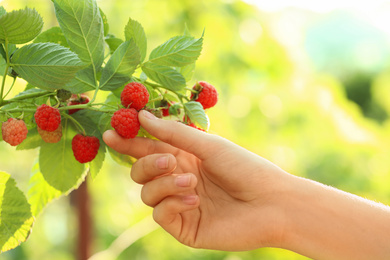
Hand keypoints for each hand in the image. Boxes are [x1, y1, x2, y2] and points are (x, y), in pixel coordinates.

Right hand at [103, 110, 289, 250]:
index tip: (110, 133)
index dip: (128, 141)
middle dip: (147, 164)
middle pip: (140, 172)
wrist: (271, 203)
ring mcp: (179, 203)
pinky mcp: (184, 226)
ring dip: (164, 184)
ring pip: (147, 194)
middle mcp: (177, 179)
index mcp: (183, 157)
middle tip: (168, 161)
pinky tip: (195, 200)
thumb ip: (173, 133)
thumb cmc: (244, 168)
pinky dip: (172, 204)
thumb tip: (141, 115)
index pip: (147, 148)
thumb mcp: (208, 145)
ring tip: (191, 182)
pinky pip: (160, 215)